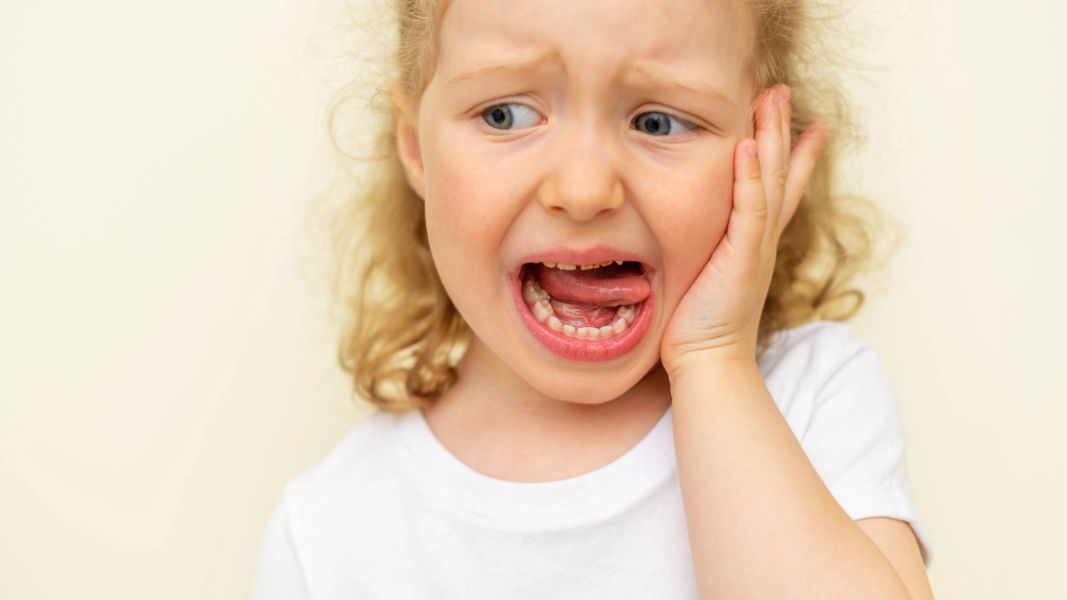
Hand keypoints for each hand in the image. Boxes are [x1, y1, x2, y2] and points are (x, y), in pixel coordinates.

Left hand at [660, 84, 828, 377]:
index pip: (777, 190)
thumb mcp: (706, 277)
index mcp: (753, 243)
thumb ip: (706, 251)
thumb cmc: (697, 328)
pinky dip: (751, 177)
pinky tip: (749, 145)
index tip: (806, 124)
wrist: (708, 363)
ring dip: (772, 137)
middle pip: (779, 173)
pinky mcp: (742, 257)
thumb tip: (690, 238)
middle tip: (783, 91)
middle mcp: (761, 239)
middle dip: (782, 130)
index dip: (792, 156)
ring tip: (774, 99)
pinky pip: (749, 208)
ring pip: (770, 181)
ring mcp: (755, 246)